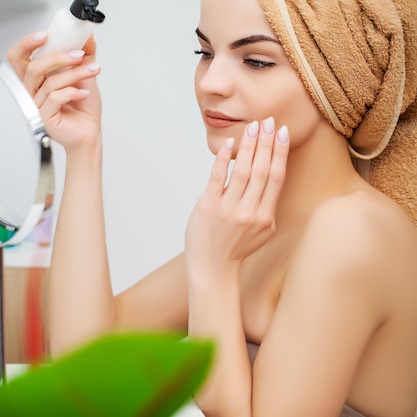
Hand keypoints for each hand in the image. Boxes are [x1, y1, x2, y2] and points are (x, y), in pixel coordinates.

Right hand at [6, 32, 102, 152]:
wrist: (90, 131)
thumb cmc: (83, 108)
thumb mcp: (84, 74)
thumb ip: (85, 54)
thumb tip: (86, 35)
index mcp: (37, 78)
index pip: (18, 57)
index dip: (26, 44)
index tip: (45, 36)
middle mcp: (33, 91)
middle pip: (32, 67)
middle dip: (57, 57)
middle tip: (78, 55)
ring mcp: (37, 105)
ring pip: (49, 82)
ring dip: (75, 74)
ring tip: (92, 72)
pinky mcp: (44, 117)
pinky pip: (54, 98)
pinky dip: (73, 92)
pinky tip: (83, 94)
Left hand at [185, 118, 289, 276]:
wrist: (212, 268)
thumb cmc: (236, 248)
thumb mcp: (261, 232)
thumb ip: (266, 207)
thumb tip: (270, 179)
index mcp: (266, 217)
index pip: (276, 178)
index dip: (280, 153)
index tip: (282, 133)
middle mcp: (249, 212)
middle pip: (261, 170)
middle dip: (266, 143)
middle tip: (269, 121)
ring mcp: (228, 209)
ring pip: (242, 171)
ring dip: (248, 146)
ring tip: (252, 127)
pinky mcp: (208, 207)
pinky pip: (217, 178)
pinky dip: (224, 159)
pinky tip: (229, 144)